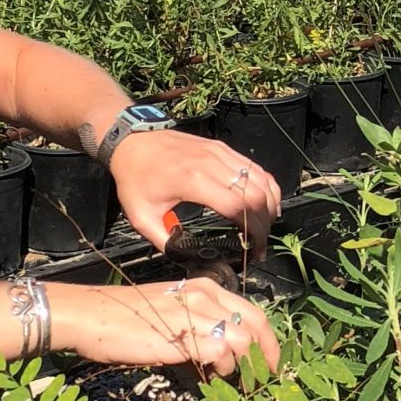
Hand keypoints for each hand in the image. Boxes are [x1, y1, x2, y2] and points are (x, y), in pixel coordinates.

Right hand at [48, 278, 281, 377]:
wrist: (88, 316)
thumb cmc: (122, 319)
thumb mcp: (168, 315)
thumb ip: (197, 327)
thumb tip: (218, 354)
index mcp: (203, 288)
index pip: (252, 311)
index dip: (268, 339)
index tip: (270, 362)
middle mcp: (204, 295)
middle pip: (256, 324)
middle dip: (268, 354)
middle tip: (267, 378)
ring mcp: (195, 313)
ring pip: (244, 338)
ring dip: (246, 365)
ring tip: (235, 382)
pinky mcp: (183, 334)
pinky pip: (222, 351)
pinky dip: (224, 369)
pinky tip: (213, 377)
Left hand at [108, 129, 280, 254]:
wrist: (131, 142)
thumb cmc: (135, 178)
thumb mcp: (142, 217)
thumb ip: (165, 241)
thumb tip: (186, 258)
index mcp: (193, 182)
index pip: (238, 208)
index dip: (253, 232)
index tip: (254, 251)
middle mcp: (212, 164)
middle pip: (256, 196)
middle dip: (264, 224)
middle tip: (260, 244)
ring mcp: (220, 153)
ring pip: (261, 180)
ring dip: (270, 206)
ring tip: (265, 227)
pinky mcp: (222, 148)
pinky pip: (255, 168)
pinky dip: (266, 187)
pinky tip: (265, 204)